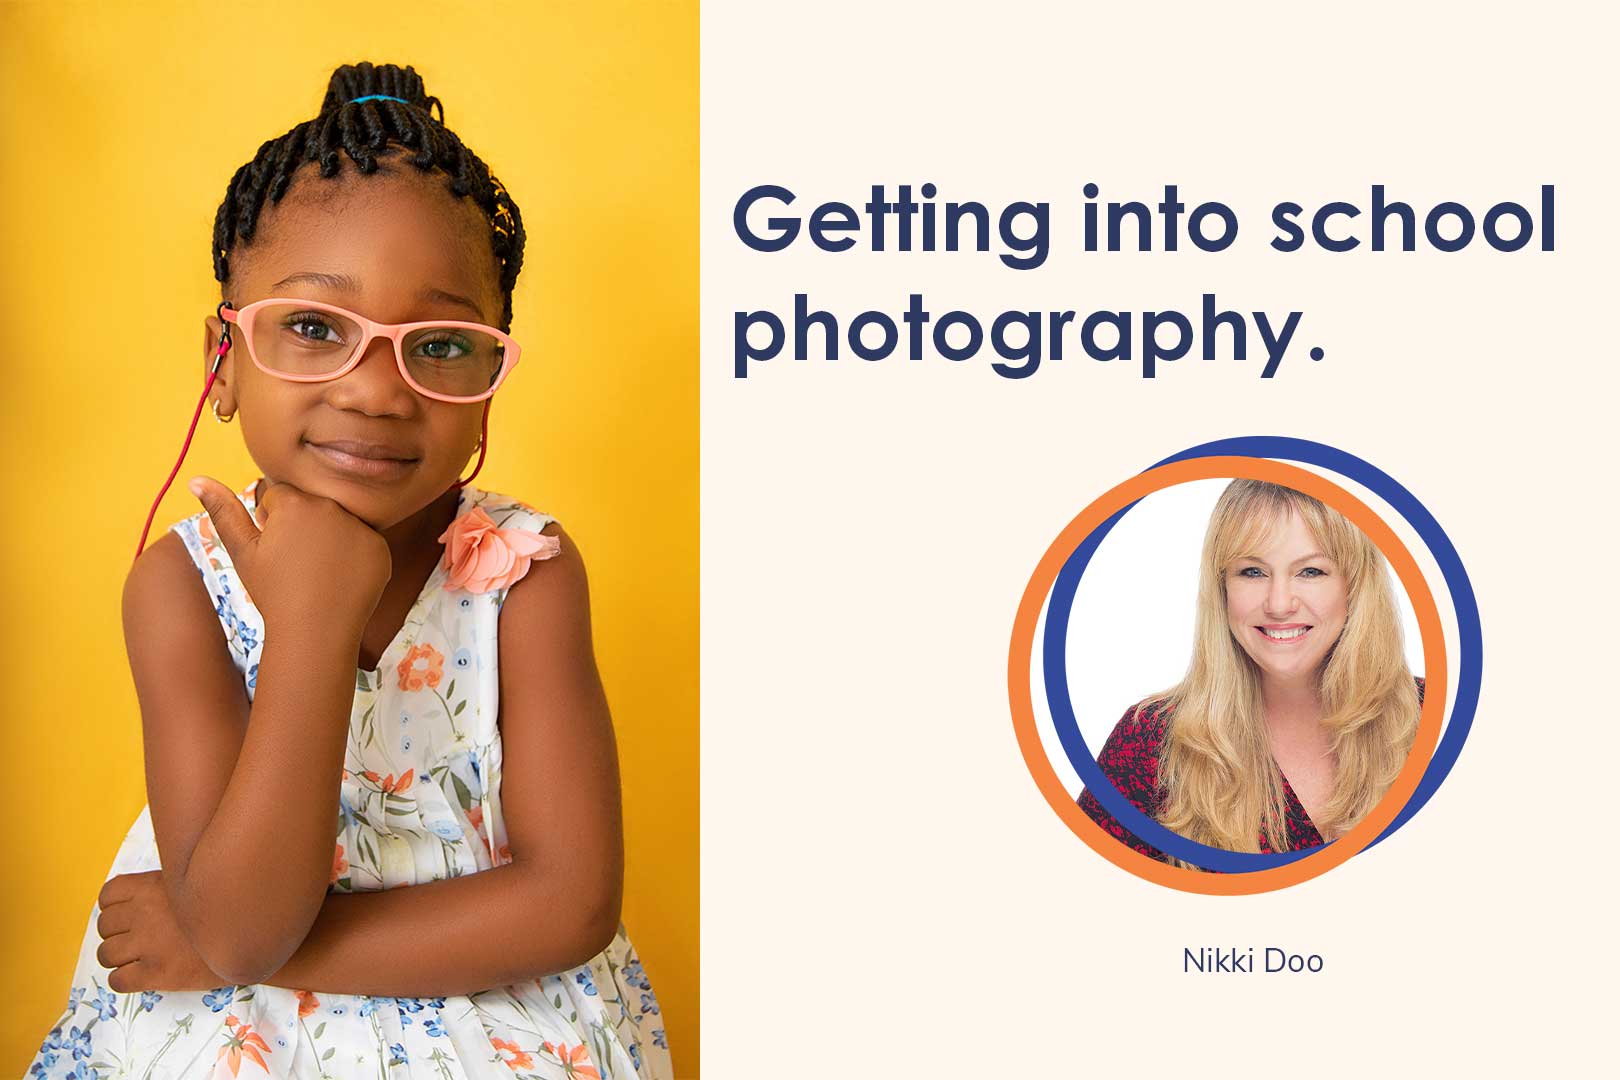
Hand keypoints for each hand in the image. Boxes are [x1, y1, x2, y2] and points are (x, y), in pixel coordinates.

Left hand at [96, 870, 228, 991]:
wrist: (252, 939)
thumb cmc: (223, 910)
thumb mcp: (193, 883)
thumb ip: (163, 886)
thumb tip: (138, 893)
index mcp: (152, 886)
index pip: (107, 895)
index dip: (113, 907)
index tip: (127, 915)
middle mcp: (146, 912)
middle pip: (104, 926)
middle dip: (116, 934)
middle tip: (135, 940)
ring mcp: (149, 944)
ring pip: (105, 955)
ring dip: (117, 958)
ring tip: (137, 959)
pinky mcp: (156, 973)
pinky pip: (116, 981)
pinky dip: (123, 980)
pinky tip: (141, 976)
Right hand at [188, 476, 392, 636]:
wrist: (315, 632)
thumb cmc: (273, 593)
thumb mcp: (243, 552)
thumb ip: (222, 511)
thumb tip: (196, 479)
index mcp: (295, 503)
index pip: (280, 495)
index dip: (273, 521)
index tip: (276, 547)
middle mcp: (331, 507)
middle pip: (312, 505)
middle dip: (302, 525)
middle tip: (297, 562)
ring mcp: (360, 527)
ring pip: (338, 521)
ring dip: (329, 537)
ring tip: (317, 571)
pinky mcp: (380, 547)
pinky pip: (363, 541)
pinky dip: (353, 555)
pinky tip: (340, 578)